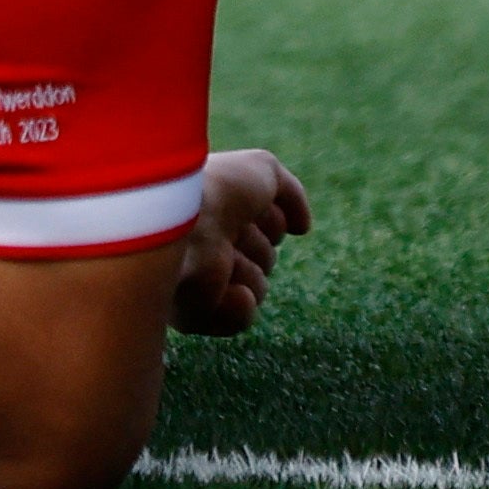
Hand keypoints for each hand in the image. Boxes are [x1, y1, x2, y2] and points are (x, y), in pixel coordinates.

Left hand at [171, 149, 311, 335]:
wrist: (186, 223)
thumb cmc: (221, 190)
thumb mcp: (263, 171)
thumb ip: (289, 195)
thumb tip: (302, 228)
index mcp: (220, 213)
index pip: (267, 224)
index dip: (267, 215)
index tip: (250, 205)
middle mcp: (209, 246)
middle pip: (265, 255)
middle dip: (258, 244)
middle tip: (232, 232)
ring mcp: (202, 280)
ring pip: (258, 285)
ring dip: (248, 270)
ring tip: (220, 257)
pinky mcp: (197, 312)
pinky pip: (242, 316)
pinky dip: (241, 302)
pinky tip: (225, 285)